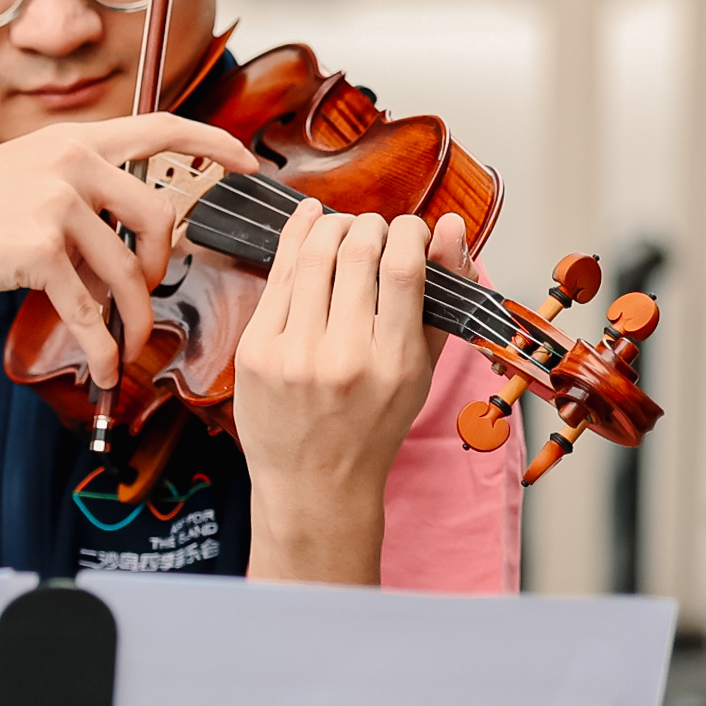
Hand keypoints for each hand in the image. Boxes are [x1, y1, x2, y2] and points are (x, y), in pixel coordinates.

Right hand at [0, 115, 258, 386]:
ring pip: (125, 271)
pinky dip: (101, 345)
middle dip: (163, 266)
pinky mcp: (37, 248)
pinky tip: (102, 365)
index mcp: (72, 140)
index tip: (249, 162)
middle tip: (146, 290)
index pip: (163, 126)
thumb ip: (72, 186)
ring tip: (124, 344)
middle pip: (161, 215)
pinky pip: (88, 307)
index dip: (215, 141)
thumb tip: (121, 230)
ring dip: (133, 318)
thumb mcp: (20, 175)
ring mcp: (55, 203)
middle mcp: (70, 162)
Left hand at [233, 205, 469, 584]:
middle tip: (376, 228)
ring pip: (312, 257)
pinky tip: (307, 224)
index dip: (409, 232)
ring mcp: (291, 353)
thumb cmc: (373, 425)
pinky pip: (277, 278)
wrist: (313, 481)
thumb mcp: (421, 367)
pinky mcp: (255, 350)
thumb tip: (450, 227)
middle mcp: (340, 356)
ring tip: (344, 226)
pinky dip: (294, 240)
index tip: (412, 230)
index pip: (403, 269)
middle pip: (355, 254)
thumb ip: (441, 296)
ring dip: (331, 226)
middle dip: (370, 226)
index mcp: (391, 361)